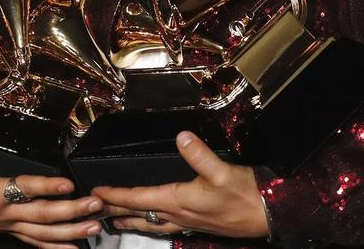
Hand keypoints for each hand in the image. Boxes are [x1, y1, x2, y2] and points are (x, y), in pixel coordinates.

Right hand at [0, 115, 103, 248]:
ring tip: (95, 226)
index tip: (67, 183)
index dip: (46, 186)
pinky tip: (75, 247)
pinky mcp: (7, 229)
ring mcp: (7, 224)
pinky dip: (56, 246)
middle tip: (96, 204)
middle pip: (43, 215)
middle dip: (72, 211)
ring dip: (72, 231)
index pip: (23, 188)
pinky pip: (35, 242)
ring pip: (44, 233)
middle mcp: (3, 212)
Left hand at [93, 131, 268, 238]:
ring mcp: (189, 222)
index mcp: (179, 201)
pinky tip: (155, 222)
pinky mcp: (199, 223)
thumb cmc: (247, 196)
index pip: (138, 198)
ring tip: (115, 222)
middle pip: (139, 214)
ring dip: (131, 221)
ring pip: (151, 223)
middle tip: (94, 209)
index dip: (115, 195)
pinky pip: (166, 226)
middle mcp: (180, 214)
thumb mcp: (223, 172)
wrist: (269, 215)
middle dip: (115, 211)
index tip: (95, 192)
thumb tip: (182, 137)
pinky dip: (152, 223)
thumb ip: (200, 155)